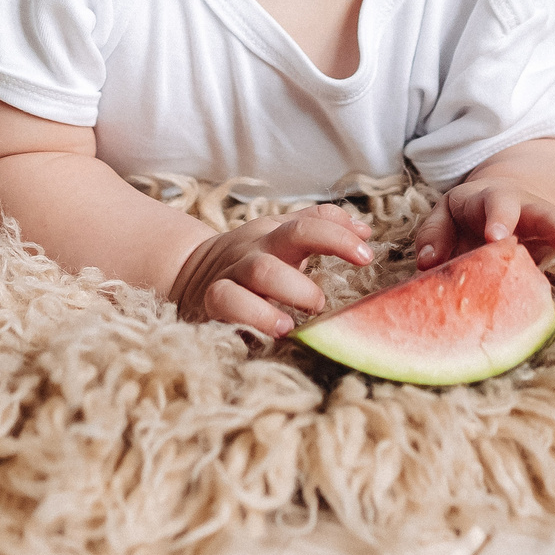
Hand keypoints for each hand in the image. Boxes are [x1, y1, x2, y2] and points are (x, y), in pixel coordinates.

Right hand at [166, 205, 374, 336]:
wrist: (187, 271)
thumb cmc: (251, 260)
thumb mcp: (280, 237)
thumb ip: (319, 226)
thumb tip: (365, 230)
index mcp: (276, 233)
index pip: (310, 223)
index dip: (340, 235)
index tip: (367, 255)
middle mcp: (257, 247)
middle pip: (290, 239)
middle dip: (322, 259)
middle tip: (322, 302)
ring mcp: (234, 271)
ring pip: (261, 270)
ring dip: (288, 292)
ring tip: (297, 321)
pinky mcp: (212, 299)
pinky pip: (227, 301)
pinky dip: (252, 315)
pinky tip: (273, 331)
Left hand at [409, 180, 554, 269]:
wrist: (514, 196)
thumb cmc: (473, 216)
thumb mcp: (449, 215)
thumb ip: (434, 234)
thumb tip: (426, 261)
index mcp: (497, 202)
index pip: (497, 206)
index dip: (498, 219)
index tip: (497, 237)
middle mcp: (532, 211)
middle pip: (547, 213)